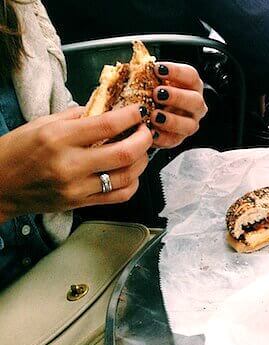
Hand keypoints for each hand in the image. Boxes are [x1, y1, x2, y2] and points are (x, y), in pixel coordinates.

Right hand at [0, 105, 152, 220]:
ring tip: (141, 151)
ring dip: (142, 162)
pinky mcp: (81, 204)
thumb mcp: (41, 124)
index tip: (139, 112)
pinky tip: (131, 173)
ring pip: (127, 176)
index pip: (107, 125)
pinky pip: (118, 196)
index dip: (131, 117)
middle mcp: (70, 164)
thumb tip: (106, 109)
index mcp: (59, 138)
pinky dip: (132, 183)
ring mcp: (77, 187)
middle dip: (144, 140)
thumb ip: (76, 117)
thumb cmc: (15, 151)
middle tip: (146, 131)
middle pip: (125, 153)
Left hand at [150, 62, 207, 148]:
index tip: (158, 69)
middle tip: (157, 94)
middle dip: (177, 97)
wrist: (148, 114)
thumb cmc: (150, 93)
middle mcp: (194, 105)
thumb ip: (147, 73)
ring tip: (154, 115)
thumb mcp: (150, 80)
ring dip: (172, 120)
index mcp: (190, 86)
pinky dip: (162, 137)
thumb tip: (137, 64)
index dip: (176, 72)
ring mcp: (189, 123)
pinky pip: (174, 140)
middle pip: (195, 101)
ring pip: (189, 124)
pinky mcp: (179, 138)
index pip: (191, 76)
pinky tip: (150, 131)